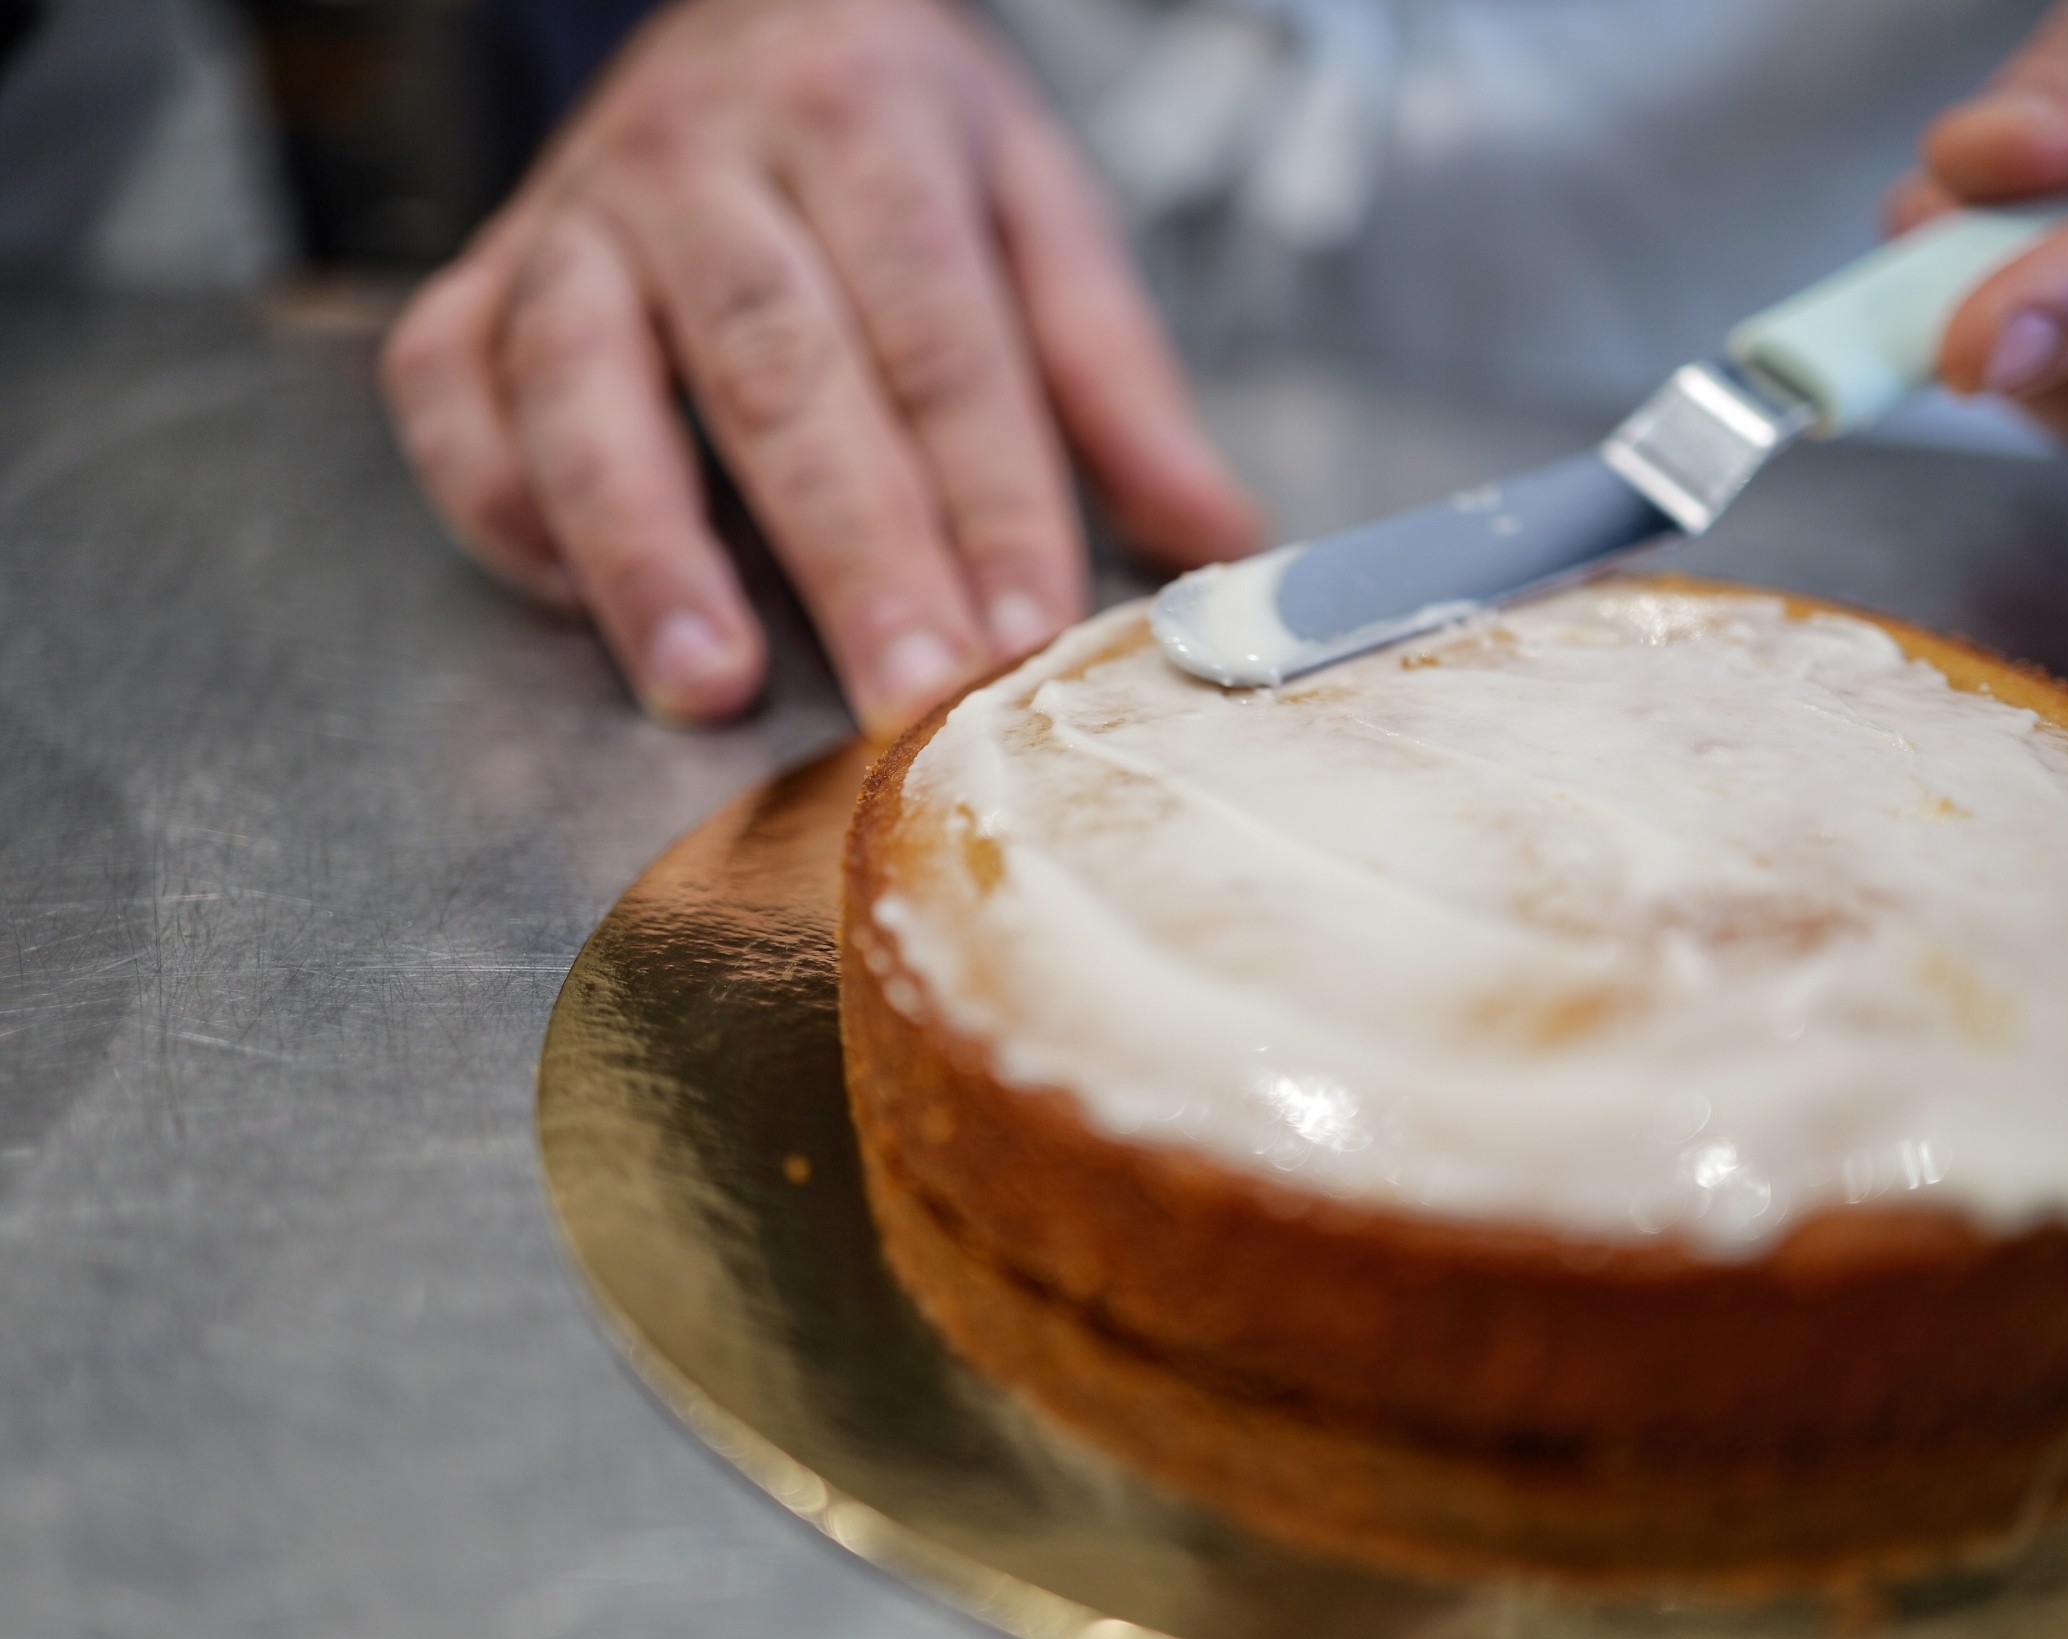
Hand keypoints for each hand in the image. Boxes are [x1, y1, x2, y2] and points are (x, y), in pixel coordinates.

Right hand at [384, 0, 1262, 731]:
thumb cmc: (902, 137)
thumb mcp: (1038, 208)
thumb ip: (1118, 379)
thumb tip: (1220, 538)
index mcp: (869, 125)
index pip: (937, 332)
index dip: (986, 493)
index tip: (1026, 632)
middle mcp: (705, 161)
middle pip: (773, 362)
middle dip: (844, 542)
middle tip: (902, 689)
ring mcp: (577, 213)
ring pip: (583, 375)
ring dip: (642, 541)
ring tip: (709, 680)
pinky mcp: (483, 271)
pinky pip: (452, 385)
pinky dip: (496, 497)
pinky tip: (570, 595)